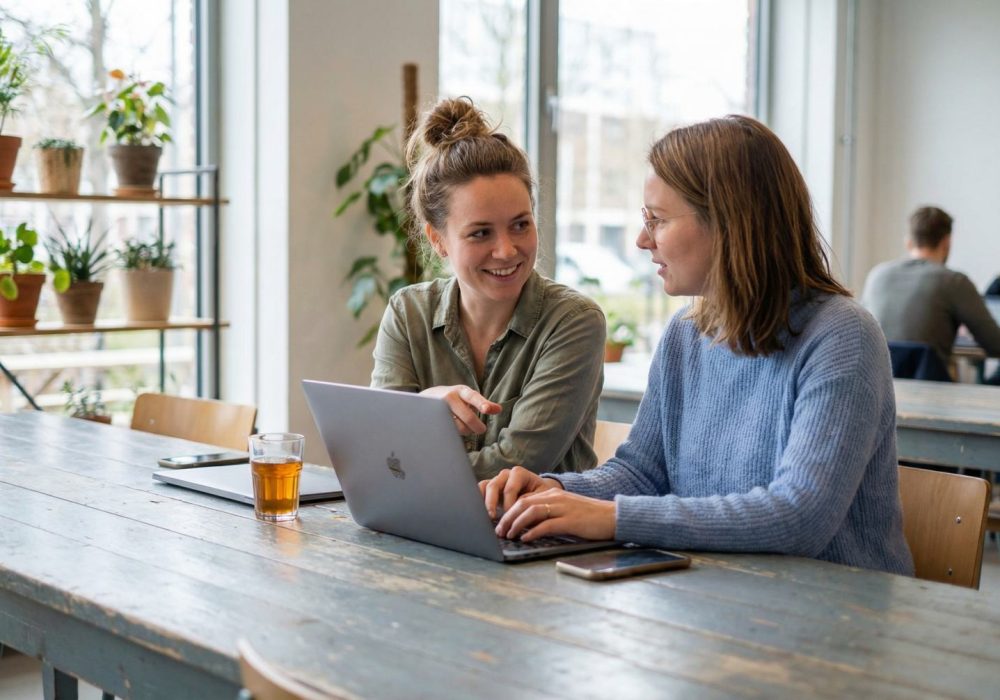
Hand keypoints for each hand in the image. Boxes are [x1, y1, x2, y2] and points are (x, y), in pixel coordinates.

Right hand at [420, 385, 500, 434]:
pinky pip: (448, 432)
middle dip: (477, 427)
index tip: (487, 410)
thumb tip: (499, 409)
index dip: (481, 403)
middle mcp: (449, 397)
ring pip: (458, 427)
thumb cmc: (453, 398)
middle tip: (481, 429)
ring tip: (464, 427)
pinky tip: (453, 428)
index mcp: (461, 391)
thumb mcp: (467, 397)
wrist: (425, 398)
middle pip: (468, 417)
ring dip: (466, 431)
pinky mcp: (432, 420)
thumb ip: (483, 403)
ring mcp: (439, 409)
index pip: (473, 397)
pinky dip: (455, 433)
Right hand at [478, 466, 561, 518]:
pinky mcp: (490, 489)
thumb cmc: (541, 498)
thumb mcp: (539, 499)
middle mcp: (506, 475)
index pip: (510, 488)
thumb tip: (517, 513)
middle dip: (492, 503)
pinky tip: (478, 512)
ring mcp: (497, 480)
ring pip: (484, 487)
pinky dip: (477, 500)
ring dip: (482, 501)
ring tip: (484, 516)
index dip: (508, 504)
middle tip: (492, 517)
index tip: (510, 516)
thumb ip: (528, 503)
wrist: (540, 496)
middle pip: (494, 485)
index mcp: (519, 473)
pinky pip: (479, 490)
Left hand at [495, 488, 615, 542]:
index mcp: (553, 493)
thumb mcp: (565, 511)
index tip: (500, 523)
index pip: (524, 499)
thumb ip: (548, 514)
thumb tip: (528, 526)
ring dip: (516, 524)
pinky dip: (533, 532)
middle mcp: (556, 497)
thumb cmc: (589, 517)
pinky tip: (525, 539)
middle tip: (499, 531)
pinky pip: (546, 525)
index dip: (509, 511)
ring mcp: (563, 508)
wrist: (613, 516)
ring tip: (508, 535)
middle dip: (508, 517)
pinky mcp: (570, 520)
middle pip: (523, 503)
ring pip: (531, 512)